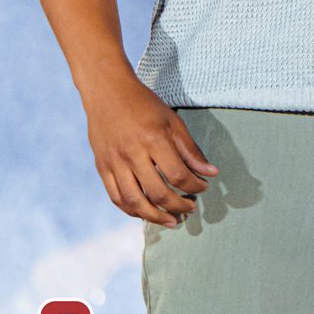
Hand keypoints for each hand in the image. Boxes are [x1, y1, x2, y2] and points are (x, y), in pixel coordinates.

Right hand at [83, 70, 218, 227]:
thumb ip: (190, 149)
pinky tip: (145, 213)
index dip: (194, 186)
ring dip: (155, 217)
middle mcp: (132, 154)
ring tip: (171, 221)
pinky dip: (132, 210)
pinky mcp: (102, 168)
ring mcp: (115, 163)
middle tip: (190, 208)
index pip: (178, 174)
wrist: (107, 92)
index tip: (203, 188)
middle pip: (158, 192)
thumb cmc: (144, 104)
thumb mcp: (172, 120)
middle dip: (178, 206)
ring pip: (135, 202)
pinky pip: (116, 198)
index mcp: (153, 139)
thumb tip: (211, 173)